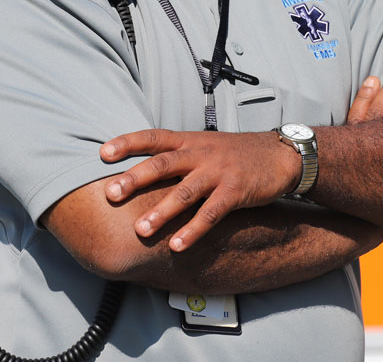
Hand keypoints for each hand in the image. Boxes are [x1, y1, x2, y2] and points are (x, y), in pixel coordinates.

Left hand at [100, 129, 299, 251]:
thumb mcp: (205, 146)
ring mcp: (219, 172)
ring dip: (161, 212)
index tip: (102, 152)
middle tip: (110, 194)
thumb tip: (140, 172)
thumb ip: (177, 157)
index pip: (154, 137)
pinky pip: (211, 213)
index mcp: (190, 141)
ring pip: (185, 191)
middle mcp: (201, 153)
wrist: (280, 155)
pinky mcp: (236, 191)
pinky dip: (193, 230)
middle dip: (135, 179)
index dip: (128, 143)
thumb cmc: (236, 154)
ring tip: (140, 230)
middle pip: (163, 164)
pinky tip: (177, 245)